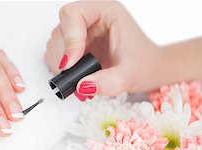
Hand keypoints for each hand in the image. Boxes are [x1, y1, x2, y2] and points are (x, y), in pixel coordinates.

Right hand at [45, 1, 161, 99]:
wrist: (146, 70)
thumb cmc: (143, 65)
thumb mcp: (129, 76)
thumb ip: (108, 82)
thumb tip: (82, 85)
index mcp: (106, 12)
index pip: (74, 15)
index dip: (69, 39)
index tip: (71, 63)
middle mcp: (91, 18)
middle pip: (60, 29)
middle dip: (63, 55)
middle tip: (75, 75)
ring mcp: (81, 31)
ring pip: (55, 41)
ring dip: (60, 63)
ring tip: (79, 78)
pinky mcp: (74, 45)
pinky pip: (56, 53)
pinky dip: (60, 68)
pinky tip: (76, 76)